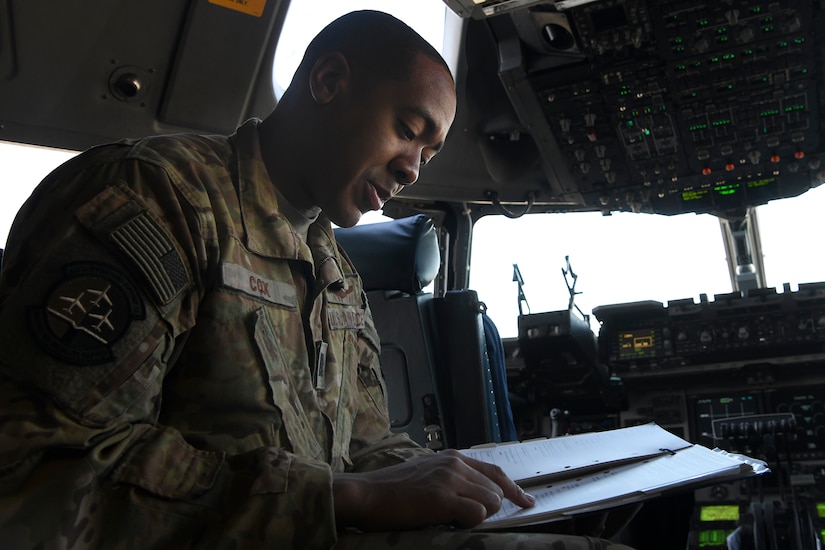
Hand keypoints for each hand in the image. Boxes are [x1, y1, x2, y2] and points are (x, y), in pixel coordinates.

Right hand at [333, 450, 534, 530]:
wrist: (366, 494)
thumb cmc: (392, 490)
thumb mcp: (427, 474)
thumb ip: (452, 479)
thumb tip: (477, 497)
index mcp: (451, 458)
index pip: (494, 471)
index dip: (513, 489)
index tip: (526, 500)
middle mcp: (454, 465)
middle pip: (496, 490)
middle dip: (491, 509)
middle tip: (470, 519)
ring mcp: (450, 480)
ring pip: (490, 502)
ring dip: (478, 516)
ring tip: (453, 519)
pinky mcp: (443, 499)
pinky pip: (476, 515)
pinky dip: (469, 523)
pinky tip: (449, 522)